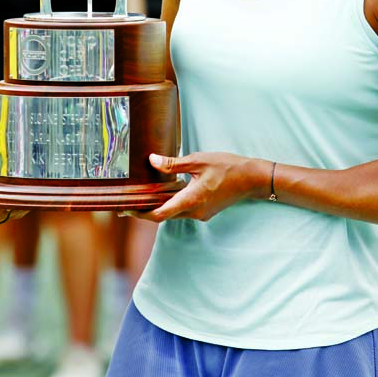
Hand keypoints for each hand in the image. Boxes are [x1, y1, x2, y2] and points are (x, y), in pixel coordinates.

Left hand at [124, 151, 264, 221]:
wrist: (252, 179)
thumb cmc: (227, 167)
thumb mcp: (198, 161)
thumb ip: (173, 164)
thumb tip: (151, 161)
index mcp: (190, 201)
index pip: (158, 214)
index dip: (139, 214)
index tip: (124, 209)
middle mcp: (194, 212)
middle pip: (163, 215)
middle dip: (145, 210)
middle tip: (127, 202)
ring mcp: (201, 214)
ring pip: (173, 213)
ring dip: (158, 206)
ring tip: (143, 195)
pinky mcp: (205, 211)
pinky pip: (183, 209)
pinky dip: (172, 203)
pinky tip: (166, 191)